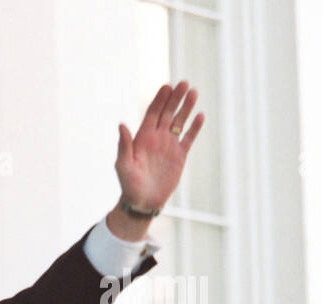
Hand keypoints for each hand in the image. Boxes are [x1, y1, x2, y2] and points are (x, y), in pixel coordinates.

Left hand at [116, 80, 204, 211]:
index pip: (152, 113)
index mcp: (142, 138)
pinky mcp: (180, 155)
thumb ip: (124, 145)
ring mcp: (169, 146)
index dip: (159, 100)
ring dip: (186, 108)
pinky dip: (194, 128)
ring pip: (180, 122)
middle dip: (175, 98)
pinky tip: (200, 116)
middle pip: (168, 113)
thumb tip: (121, 125)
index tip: (167, 86)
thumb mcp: (123, 164)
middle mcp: (156, 138)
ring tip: (194, 92)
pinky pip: (188, 138)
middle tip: (184, 83)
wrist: (142, 202)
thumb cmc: (129, 184)